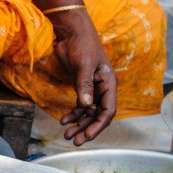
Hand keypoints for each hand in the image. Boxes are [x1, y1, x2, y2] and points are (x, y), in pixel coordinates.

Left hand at [51, 9, 116, 144]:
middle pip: (97, 115)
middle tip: (74, 140)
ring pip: (88, 113)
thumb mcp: (84, 65)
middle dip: (86, 129)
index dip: (98, 125)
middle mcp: (103, 89)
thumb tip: (86, 105)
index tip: (87, 136)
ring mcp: (92, 89)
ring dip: (78, 124)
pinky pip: (80, 106)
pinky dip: (73, 114)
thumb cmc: (82, 45)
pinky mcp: (81, 87)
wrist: (71, 32)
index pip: (108, 111)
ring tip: (67, 134)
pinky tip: (63, 120)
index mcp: (109, 84)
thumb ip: (84, 86)